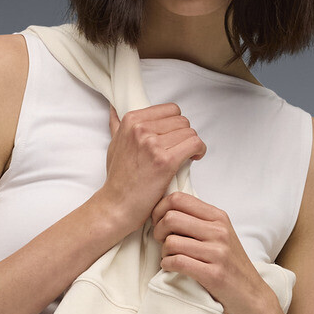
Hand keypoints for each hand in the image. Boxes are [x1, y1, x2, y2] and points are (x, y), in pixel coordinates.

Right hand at [98, 104, 205, 230]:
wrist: (117, 205)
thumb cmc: (118, 179)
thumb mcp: (114, 144)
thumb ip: (118, 125)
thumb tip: (115, 108)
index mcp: (131, 120)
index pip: (169, 109)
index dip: (176, 124)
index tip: (175, 136)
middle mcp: (141, 129)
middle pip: (181, 120)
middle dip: (185, 135)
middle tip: (181, 149)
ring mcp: (153, 144)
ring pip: (190, 132)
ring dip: (192, 144)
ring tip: (187, 155)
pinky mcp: (165, 161)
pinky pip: (194, 144)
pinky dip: (200, 150)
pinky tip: (195, 158)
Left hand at [152, 191, 276, 313]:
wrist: (252, 295)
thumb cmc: (230, 265)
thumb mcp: (220, 235)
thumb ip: (199, 221)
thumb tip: (167, 210)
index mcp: (218, 217)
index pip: (179, 199)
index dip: (160, 209)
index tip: (158, 223)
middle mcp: (219, 231)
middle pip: (171, 218)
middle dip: (158, 231)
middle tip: (161, 242)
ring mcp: (218, 252)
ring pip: (171, 242)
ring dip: (163, 252)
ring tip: (169, 257)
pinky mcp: (213, 274)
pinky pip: (178, 262)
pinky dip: (167, 265)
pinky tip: (171, 267)